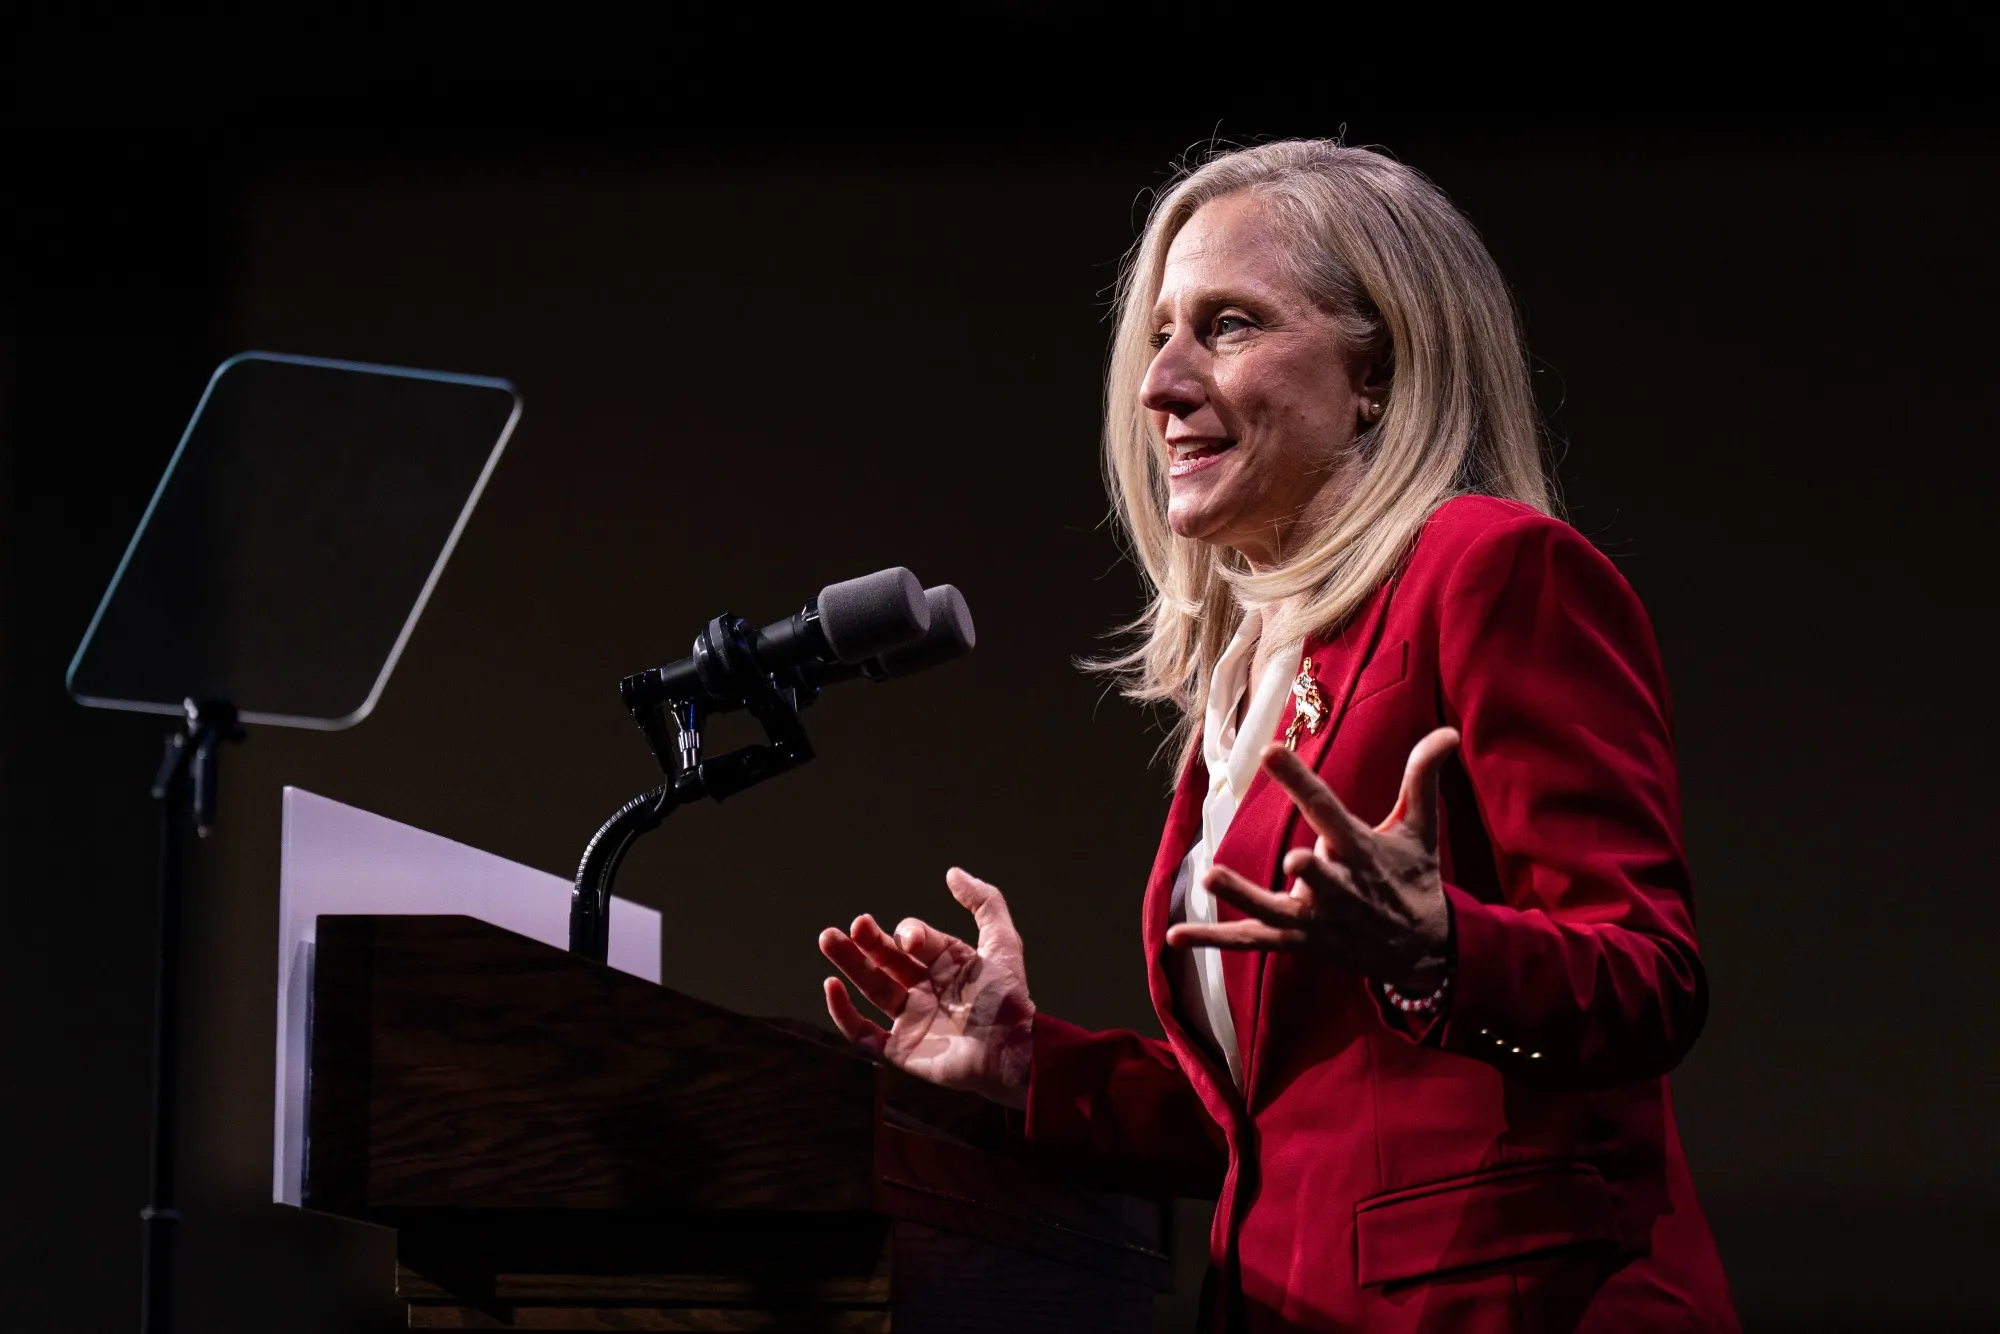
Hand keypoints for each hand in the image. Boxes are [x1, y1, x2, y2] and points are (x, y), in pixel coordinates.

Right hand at [818, 868, 1034, 1108]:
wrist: (1011, 1054)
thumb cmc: (1009, 1001)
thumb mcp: (1003, 943)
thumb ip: (985, 903)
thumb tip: (952, 873)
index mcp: (946, 963)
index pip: (913, 939)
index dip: (907, 934)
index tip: (910, 941)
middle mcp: (926, 988)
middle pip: (885, 959)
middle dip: (864, 942)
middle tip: (843, 928)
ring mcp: (912, 1019)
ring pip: (871, 987)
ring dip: (848, 964)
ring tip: (827, 939)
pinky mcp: (901, 1049)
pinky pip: (863, 1033)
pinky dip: (843, 1013)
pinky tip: (831, 987)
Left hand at [1165, 727, 1459, 991]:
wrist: (1422, 951)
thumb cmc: (1413, 878)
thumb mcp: (1420, 829)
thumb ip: (1422, 777)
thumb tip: (1447, 731)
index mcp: (1361, 852)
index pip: (1328, 810)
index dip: (1300, 782)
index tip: (1272, 752)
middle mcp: (1339, 889)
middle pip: (1319, 878)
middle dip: (1311, 874)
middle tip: (1295, 861)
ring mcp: (1315, 920)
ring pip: (1276, 911)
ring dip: (1245, 896)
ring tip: (1211, 876)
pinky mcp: (1296, 942)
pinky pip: (1249, 940)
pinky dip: (1213, 938)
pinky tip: (1174, 934)